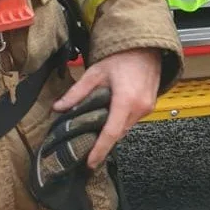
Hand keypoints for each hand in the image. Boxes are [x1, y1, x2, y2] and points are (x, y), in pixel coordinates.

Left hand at [53, 47, 161, 167]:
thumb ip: (77, 92)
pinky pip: (132, 120)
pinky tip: (110, 116)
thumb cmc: (122, 56)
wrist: (146, 47)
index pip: (110, 133)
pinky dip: (120, 121)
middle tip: (87, 147)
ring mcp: (147, 108)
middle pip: (118, 133)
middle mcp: (139, 108)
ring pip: (125, 128)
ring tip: (96, 130)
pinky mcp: (150, 106)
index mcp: (125, 101)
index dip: (100, 150)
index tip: (90, 162)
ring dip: (112, 130)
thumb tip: (59, 107)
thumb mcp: (95, 73)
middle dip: (103, 142)